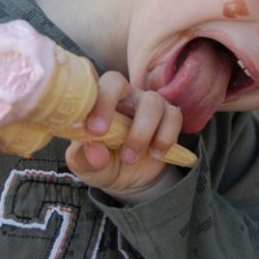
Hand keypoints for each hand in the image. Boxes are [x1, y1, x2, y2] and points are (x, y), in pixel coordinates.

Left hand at [65, 70, 183, 197]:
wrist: (130, 177)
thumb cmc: (103, 162)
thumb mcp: (86, 167)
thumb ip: (84, 159)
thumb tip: (94, 151)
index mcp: (96, 101)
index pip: (89, 82)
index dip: (89, 95)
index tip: (88, 126)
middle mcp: (121, 96)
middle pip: (117, 82)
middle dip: (107, 105)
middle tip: (99, 133)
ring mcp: (146, 103)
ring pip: (151, 101)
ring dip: (141, 132)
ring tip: (129, 157)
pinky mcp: (168, 116)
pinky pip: (173, 117)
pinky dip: (165, 138)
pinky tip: (155, 154)